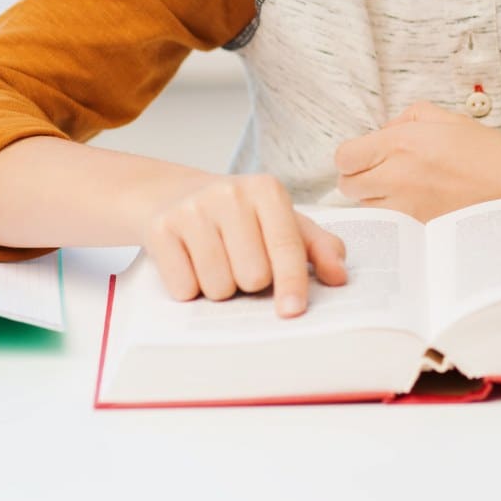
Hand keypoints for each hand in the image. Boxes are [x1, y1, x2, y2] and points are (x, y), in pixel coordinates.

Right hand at [140, 173, 346, 317]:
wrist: (172, 194)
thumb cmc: (239, 216)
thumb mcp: (281, 222)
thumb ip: (317, 247)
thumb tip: (340, 276)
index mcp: (266, 189)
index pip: (286, 246)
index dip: (292, 283)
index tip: (294, 311)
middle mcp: (230, 193)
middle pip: (253, 276)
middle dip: (250, 284)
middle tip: (240, 263)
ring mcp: (192, 209)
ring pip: (219, 286)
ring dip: (220, 289)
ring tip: (216, 261)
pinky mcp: (160, 228)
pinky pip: (184, 288)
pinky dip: (190, 288)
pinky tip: (190, 263)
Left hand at [334, 99, 500, 221]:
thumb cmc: (492, 154)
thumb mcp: (450, 119)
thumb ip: (409, 117)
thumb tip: (385, 131)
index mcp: (403, 143)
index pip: (345, 157)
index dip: (353, 156)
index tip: (368, 155)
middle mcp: (398, 177)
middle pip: (348, 185)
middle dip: (360, 178)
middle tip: (383, 173)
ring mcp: (408, 208)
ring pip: (367, 208)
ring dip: (377, 199)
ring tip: (406, 191)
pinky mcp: (419, 232)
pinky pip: (390, 225)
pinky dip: (395, 219)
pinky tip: (418, 208)